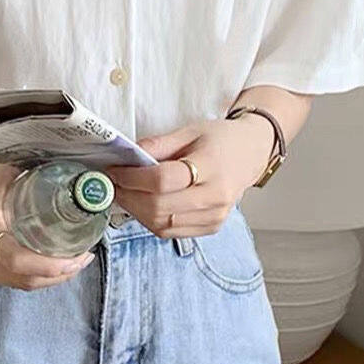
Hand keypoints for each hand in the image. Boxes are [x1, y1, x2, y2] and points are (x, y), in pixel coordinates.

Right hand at [0, 149, 95, 290]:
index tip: (80, 254)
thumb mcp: (2, 172)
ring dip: (47, 277)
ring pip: (17, 283)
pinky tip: (45, 260)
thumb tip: (67, 187)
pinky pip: (6, 278)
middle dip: (60, 274)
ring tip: (71, 259)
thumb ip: (32, 183)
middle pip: (25, 280)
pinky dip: (30, 274)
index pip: (22, 261)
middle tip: (84, 256)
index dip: (54, 265)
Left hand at [104, 115, 273, 237]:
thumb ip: (158, 144)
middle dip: (128, 196)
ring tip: (123, 194)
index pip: (162, 180)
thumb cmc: (219, 139)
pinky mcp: (211, 227)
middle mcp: (215, 196)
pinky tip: (141, 205)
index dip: (132, 178)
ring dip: (135, 211)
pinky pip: (171, 232)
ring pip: (163, 224)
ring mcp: (215, 216)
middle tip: (112, 184)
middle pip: (160, 206)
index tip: (114, 170)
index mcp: (211, 166)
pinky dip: (150, 221)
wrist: (251, 153)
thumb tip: (127, 155)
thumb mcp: (189, 131)